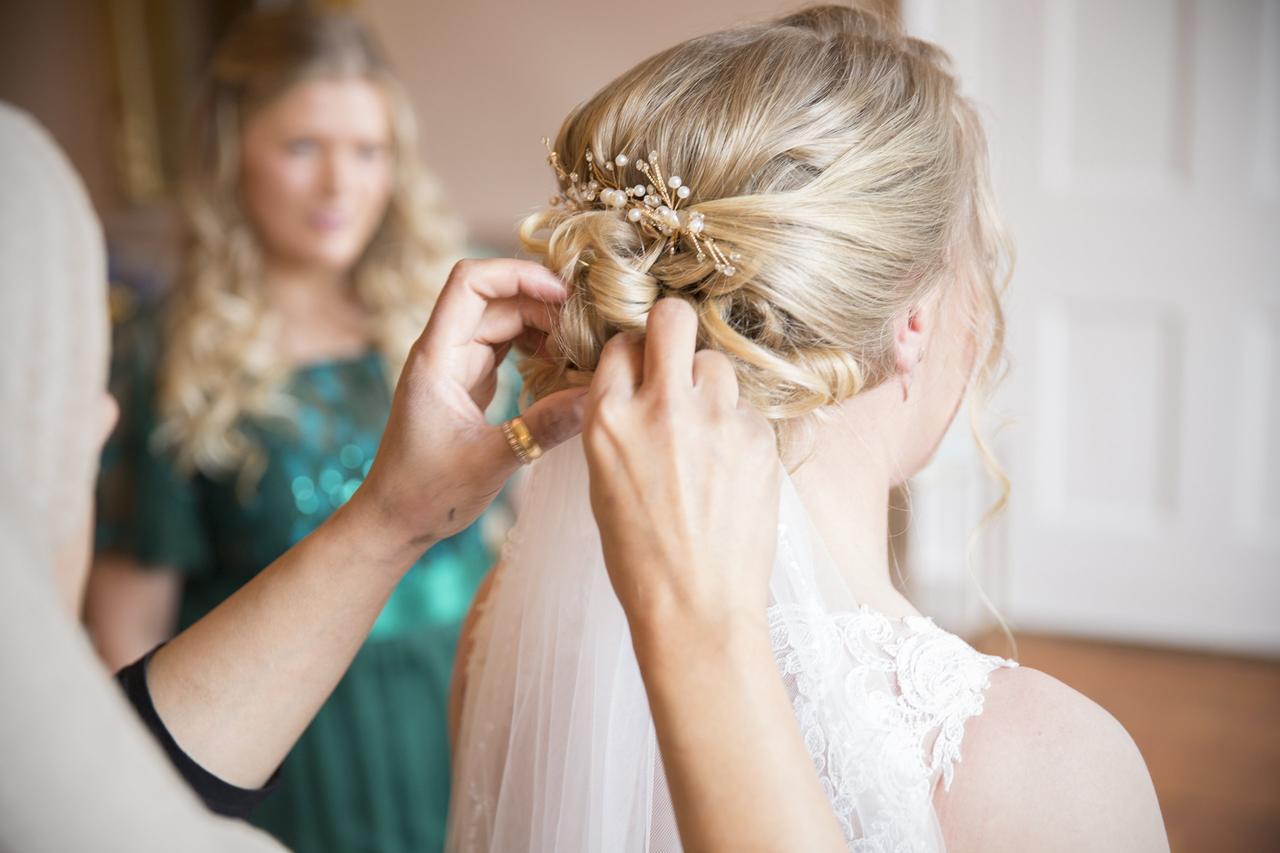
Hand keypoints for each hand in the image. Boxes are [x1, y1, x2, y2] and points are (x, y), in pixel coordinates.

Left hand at [355, 259, 586, 550]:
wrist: (394, 519)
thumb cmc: (427, 494)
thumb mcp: (490, 462)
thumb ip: (542, 428)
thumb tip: (595, 398)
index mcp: (436, 358)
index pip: (470, 283)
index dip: (517, 274)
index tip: (562, 293)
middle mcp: (443, 351)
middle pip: (495, 298)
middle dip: (542, 301)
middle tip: (588, 325)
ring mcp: (455, 365)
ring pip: (503, 320)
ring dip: (542, 323)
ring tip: (582, 343)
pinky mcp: (468, 383)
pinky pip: (505, 346)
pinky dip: (535, 346)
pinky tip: (563, 362)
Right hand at [582, 298, 781, 652]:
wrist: (695, 607)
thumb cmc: (640, 556)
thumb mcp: (604, 481)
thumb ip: (621, 423)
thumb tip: (641, 387)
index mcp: (609, 419)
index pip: (621, 344)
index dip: (634, 355)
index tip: (642, 372)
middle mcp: (660, 407)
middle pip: (673, 318)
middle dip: (674, 329)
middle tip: (679, 357)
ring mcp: (714, 420)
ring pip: (716, 362)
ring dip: (711, 386)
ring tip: (708, 432)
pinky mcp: (758, 438)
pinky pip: (748, 410)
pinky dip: (740, 431)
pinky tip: (731, 472)